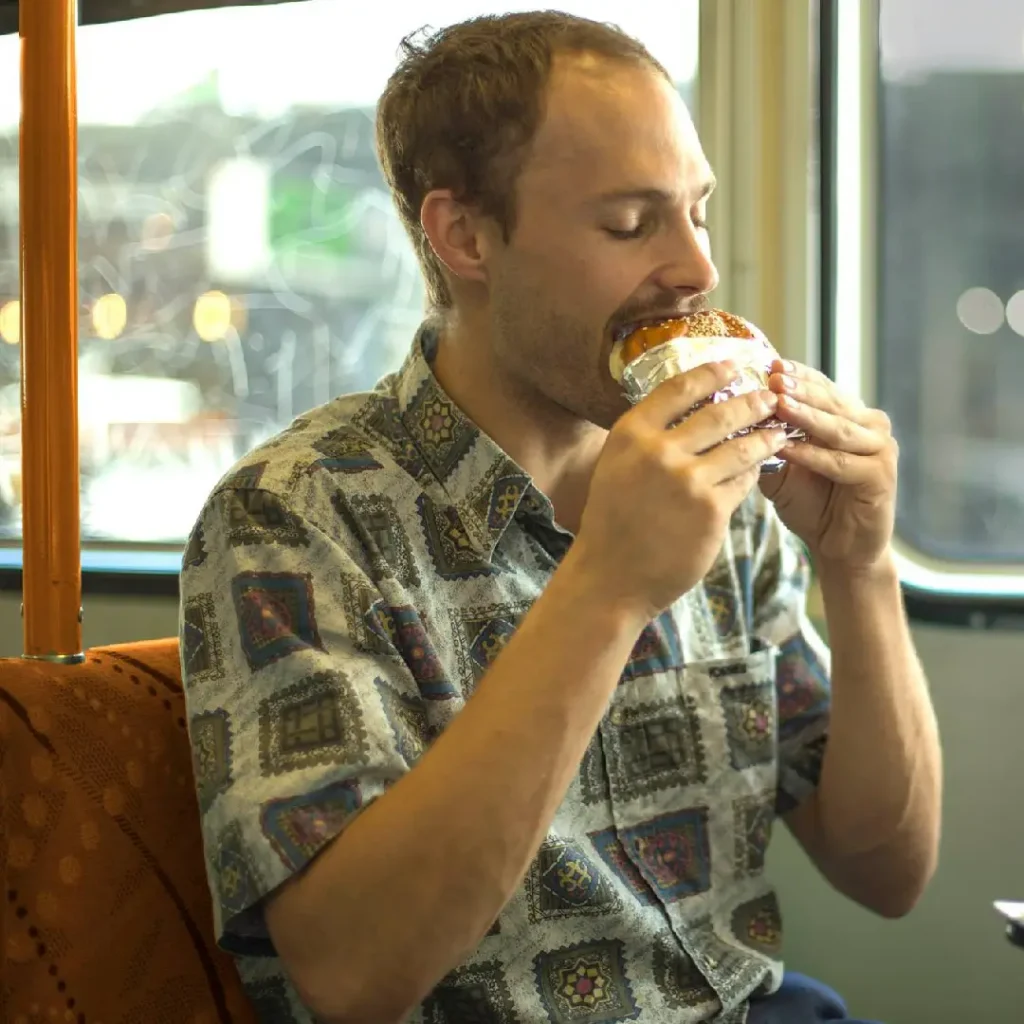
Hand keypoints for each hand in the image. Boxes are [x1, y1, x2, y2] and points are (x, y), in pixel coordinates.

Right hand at [572, 361, 789, 619]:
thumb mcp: (616, 466)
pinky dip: (752, 474)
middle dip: (752, 401)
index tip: (732, 365)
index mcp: (631, 434)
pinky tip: (759, 470)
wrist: (610, 577)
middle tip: (770, 396)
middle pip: (719, 412)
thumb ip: (646, 438)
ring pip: (740, 447)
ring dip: (764, 436)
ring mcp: (687, 481)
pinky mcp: (711, 510)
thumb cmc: (613, 522)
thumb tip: (687, 407)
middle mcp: (659, 451)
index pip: (679, 388)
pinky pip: (742, 482)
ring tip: (778, 430)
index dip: (711, 373)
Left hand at [759, 359, 896, 572]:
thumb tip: (731, 416)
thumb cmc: (810, 505)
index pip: (821, 387)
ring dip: (806, 416)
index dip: (796, 376)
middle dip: (800, 389)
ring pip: (837, 428)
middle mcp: (869, 426)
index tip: (768, 363)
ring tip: (778, 404)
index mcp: (848, 417)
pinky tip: (788, 447)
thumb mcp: (782, 467)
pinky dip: (813, 455)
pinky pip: (841, 462)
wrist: (839, 548)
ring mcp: (879, 449)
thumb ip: (766, 442)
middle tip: (773, 377)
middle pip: (831, 401)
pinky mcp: (881, 476)